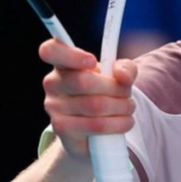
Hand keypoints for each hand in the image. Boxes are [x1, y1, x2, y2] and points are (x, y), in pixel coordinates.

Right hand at [39, 38, 137, 160]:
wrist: (92, 131)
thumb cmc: (102, 93)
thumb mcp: (116, 76)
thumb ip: (124, 68)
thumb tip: (122, 75)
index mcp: (62, 63)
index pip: (50, 50)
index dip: (71, 55)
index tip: (92, 61)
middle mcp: (52, 82)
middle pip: (84, 81)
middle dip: (115, 88)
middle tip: (127, 93)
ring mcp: (54, 106)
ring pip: (94, 105)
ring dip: (121, 107)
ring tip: (129, 108)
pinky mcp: (62, 128)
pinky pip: (95, 125)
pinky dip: (117, 124)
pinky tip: (124, 122)